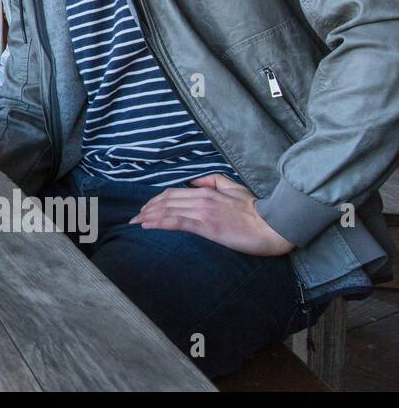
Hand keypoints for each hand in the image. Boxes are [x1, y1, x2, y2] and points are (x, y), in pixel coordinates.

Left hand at [130, 173, 293, 255]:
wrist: (272, 226)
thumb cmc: (255, 209)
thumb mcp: (233, 187)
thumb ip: (212, 181)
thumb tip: (193, 182)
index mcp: (207, 191)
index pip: (173, 193)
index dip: (156, 200)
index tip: (146, 208)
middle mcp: (202, 199)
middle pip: (166, 201)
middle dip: (147, 209)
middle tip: (135, 217)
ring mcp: (203, 212)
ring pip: (168, 211)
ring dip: (149, 216)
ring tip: (136, 222)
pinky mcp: (207, 226)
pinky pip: (177, 222)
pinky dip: (159, 222)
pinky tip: (148, 226)